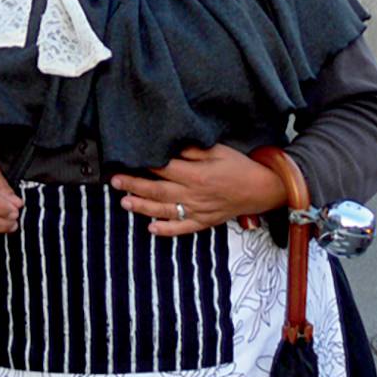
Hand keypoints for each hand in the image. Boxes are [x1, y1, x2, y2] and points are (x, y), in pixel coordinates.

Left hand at [112, 145, 286, 237]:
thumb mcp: (217, 150)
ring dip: (142, 207)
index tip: (127, 158)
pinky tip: (151, 229)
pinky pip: (182, 229)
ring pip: (165, 210)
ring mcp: (198, 211)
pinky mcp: (204, 222)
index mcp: (196, 174)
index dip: (144, 163)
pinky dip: (166, 230)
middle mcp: (194, 194)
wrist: (262, 188)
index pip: (163, 168)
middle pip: (158, 190)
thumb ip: (192, 150)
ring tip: (124, 202)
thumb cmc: (239, 166)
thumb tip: (169, 146)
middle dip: (134, 185)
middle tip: (115, 181)